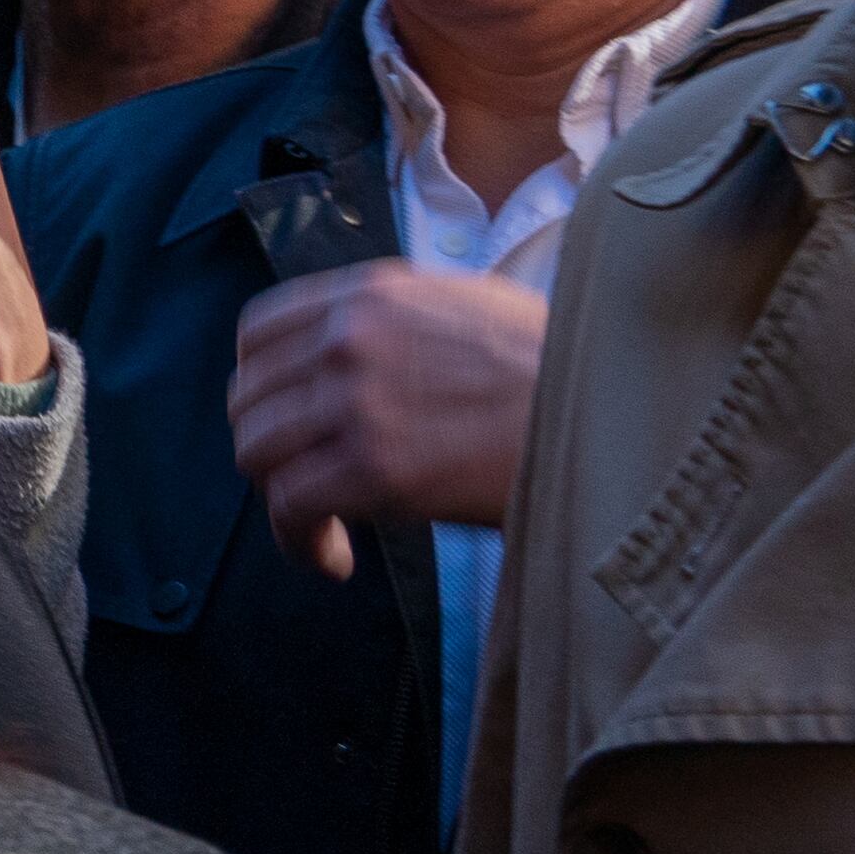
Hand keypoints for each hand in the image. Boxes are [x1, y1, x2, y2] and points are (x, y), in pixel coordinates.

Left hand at [227, 263, 548, 580]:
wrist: (608, 414)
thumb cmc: (554, 370)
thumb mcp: (472, 304)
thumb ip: (402, 316)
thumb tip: (356, 341)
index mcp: (372, 295)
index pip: (257, 330)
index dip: (259, 381)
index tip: (283, 415)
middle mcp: (353, 339)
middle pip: (247, 399)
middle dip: (270, 447)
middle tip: (308, 479)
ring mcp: (358, 401)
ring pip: (256, 453)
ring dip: (281, 498)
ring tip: (323, 523)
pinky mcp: (374, 466)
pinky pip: (290, 508)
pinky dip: (301, 541)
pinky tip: (336, 558)